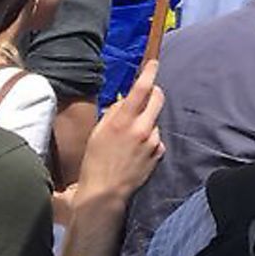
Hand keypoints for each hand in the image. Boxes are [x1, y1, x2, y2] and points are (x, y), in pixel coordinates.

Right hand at [77, 62, 165, 209]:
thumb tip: (127, 100)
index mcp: (123, 121)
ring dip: (147, 123)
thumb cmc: (95, 161)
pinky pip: (156, 138)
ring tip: (130, 140)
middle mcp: (142, 128)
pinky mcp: (159, 152)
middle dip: (154, 92)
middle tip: (146, 95)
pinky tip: (136, 152)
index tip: (154, 63)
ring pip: (154, 120)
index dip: (149, 73)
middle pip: (158, 98)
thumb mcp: (99, 132)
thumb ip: (115, 113)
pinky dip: (149, 140)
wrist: (105, 192)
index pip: (141, 89)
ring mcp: (153, 141)